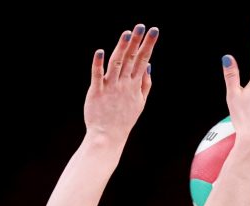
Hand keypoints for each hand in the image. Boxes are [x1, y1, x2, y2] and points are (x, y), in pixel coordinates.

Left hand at [84, 24, 158, 143]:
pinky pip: (97, 76)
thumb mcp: (140, 102)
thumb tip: (148, 65)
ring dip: (122, 48)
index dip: (148, 45)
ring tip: (127, 33)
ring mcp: (110, 88)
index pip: (143, 61)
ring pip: (117, 64)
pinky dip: (98, 64)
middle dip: (138, 42)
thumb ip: (145, 83)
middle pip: (132, 59)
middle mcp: (124, 84)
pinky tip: (100, 51)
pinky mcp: (96, 92)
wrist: (108, 136)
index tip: (153, 31)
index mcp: (134, 86)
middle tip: (142, 26)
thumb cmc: (123, 119)